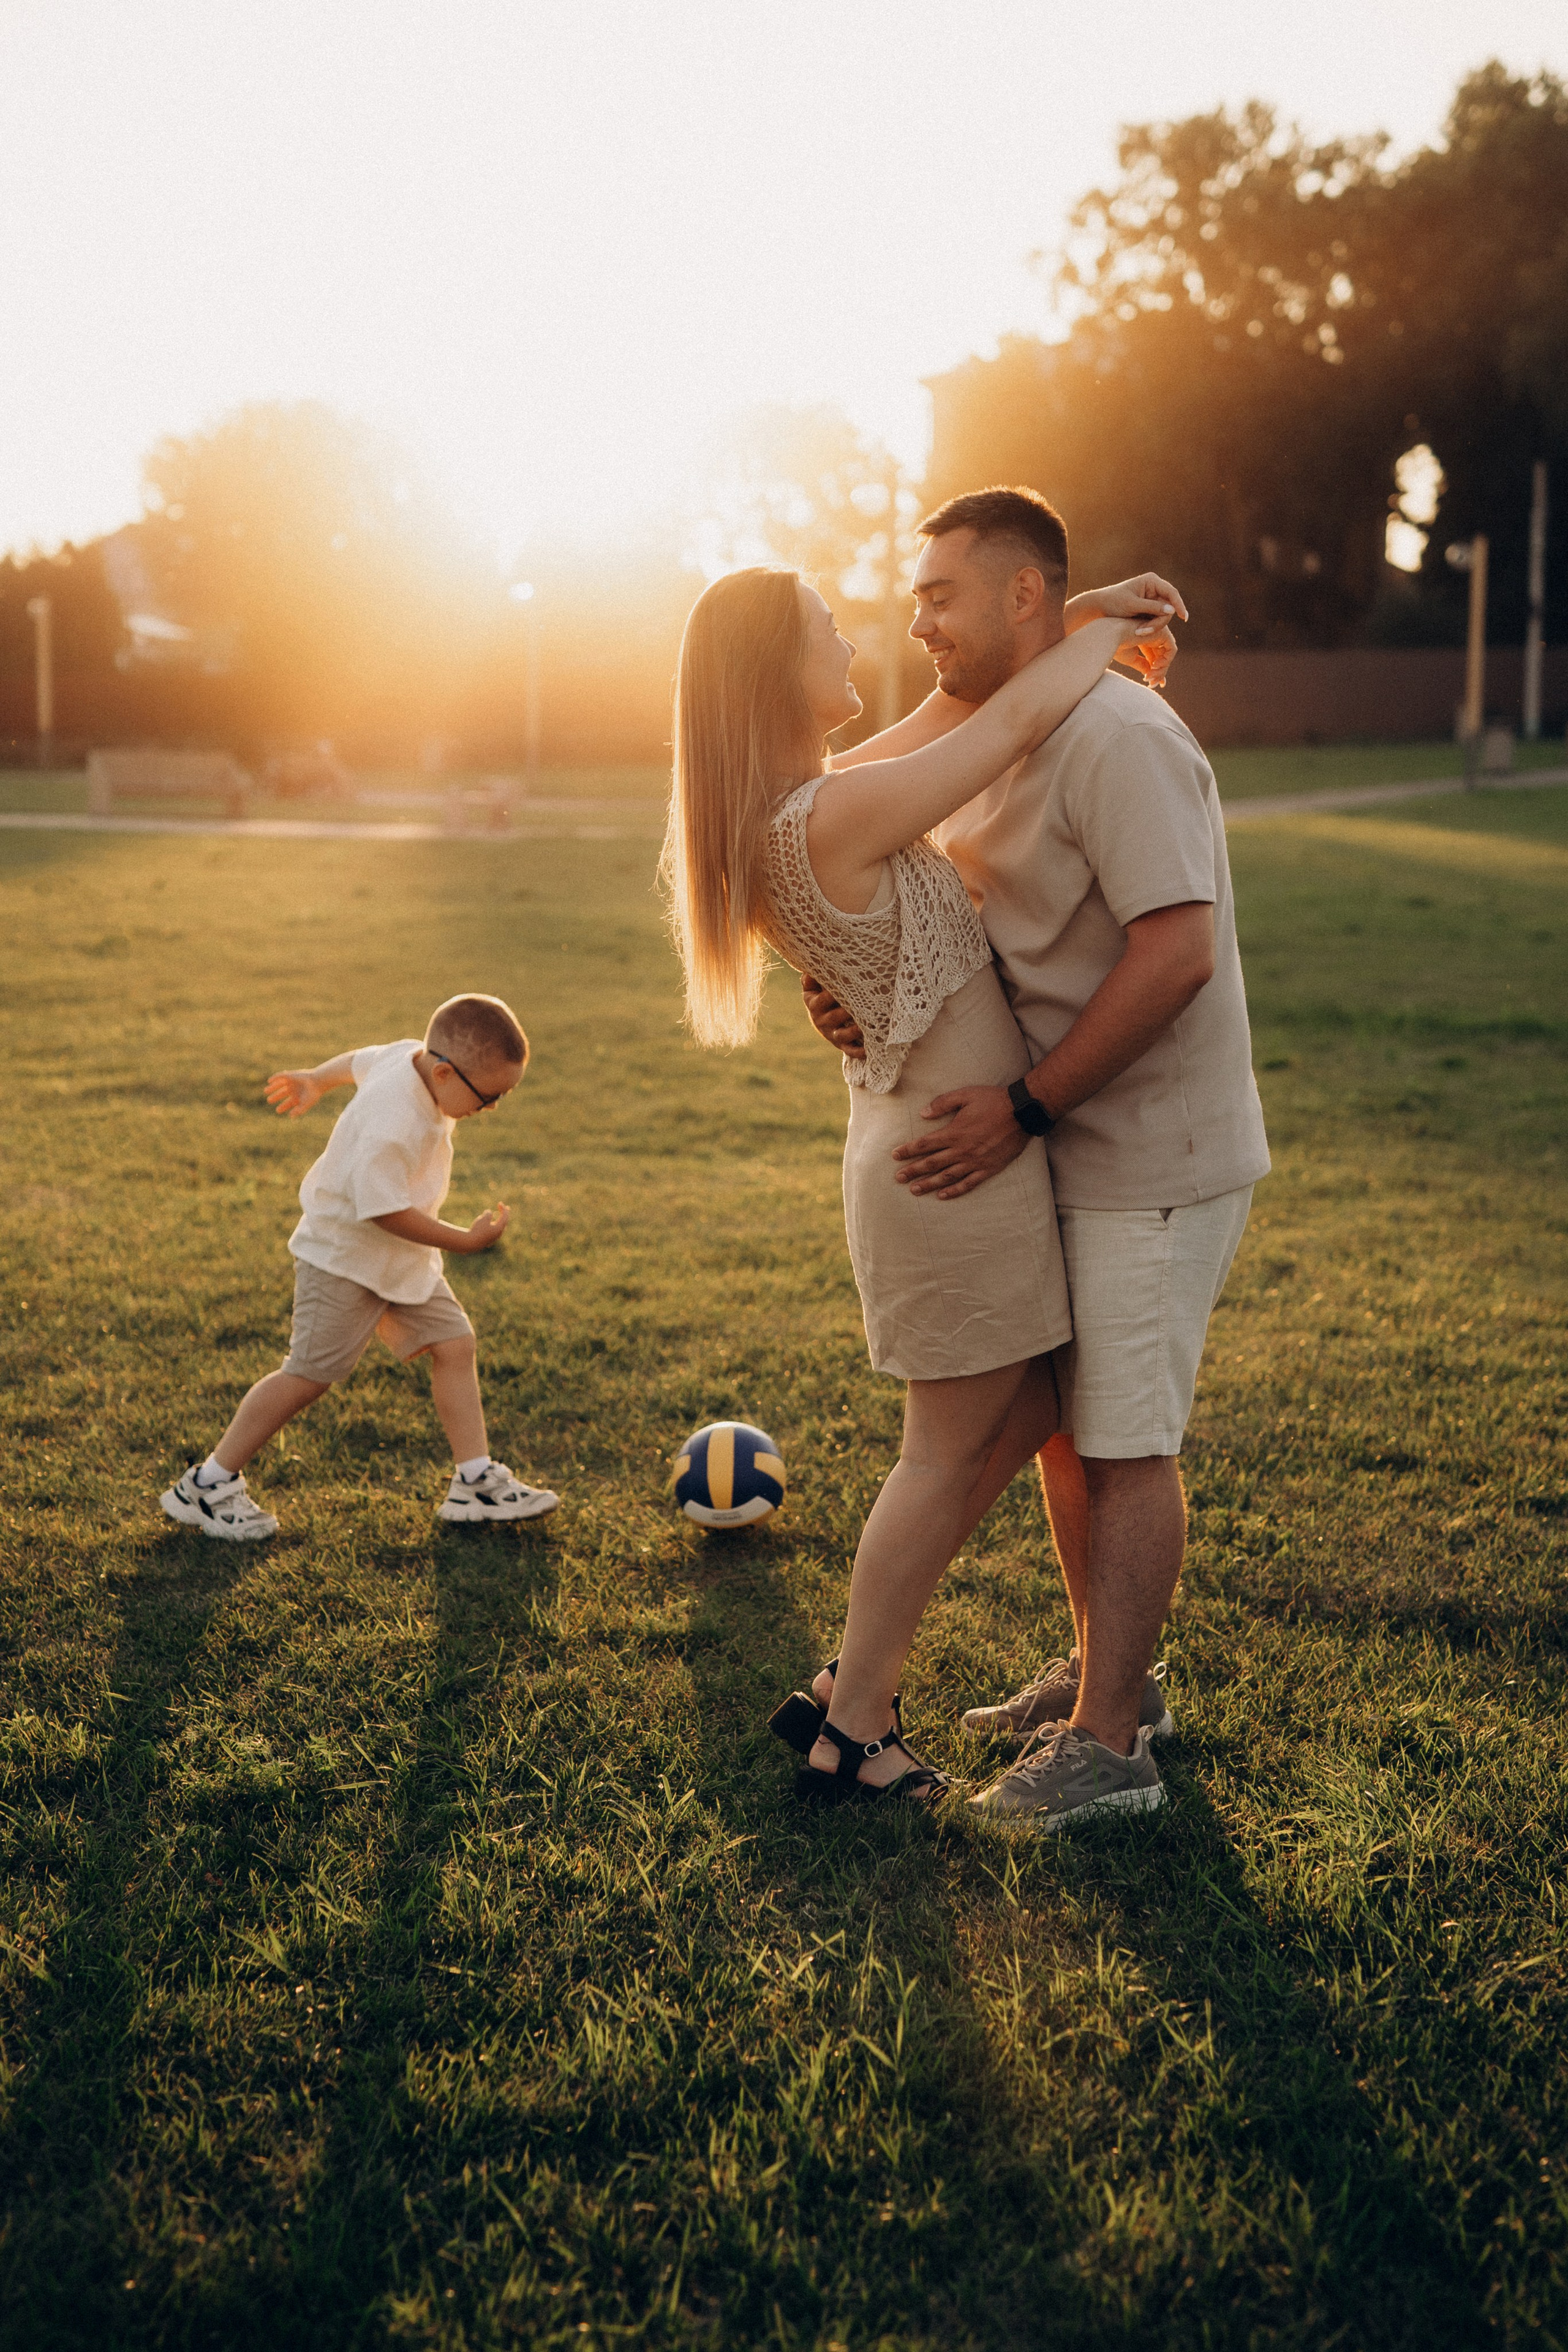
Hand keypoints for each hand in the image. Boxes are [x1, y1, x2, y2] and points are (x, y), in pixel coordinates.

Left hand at [265, 1068, 326, 1116]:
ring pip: (280, 1085)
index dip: (283, 1107)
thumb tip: (291, 1116)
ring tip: (266, 1091)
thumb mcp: (306, 1104)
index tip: (278, 1110)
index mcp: (298, 1097)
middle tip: (269, 1100)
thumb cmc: (313, 1094)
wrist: (317, 1082)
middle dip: (276, 1097)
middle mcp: (294, 1089)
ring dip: (273, 1087)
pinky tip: (269, 1081)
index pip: (289, 1103)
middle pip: (282, 1093)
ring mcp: (292, 1082)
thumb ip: (299, 1111)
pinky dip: (275, 1078)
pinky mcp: (291, 1075)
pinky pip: (281, 1076)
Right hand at [465, 1202, 510, 1250]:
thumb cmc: (477, 1229)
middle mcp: (498, 1234)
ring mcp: (493, 1238)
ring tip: (500, 1217)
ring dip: (500, 1221)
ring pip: (499, 1228)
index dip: (503, 1209)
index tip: (499, 1203)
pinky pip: (493, 1232)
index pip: (505, 1217)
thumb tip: (489, 1213)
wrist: (471, 1243)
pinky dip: (494, 1226)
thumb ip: (488, 1214)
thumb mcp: (483, 1218)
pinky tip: (492, 1225)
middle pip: (504, 1222)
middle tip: (506, 1208)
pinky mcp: (488, 1241)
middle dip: (505, 1215)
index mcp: (499, 1228)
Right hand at [801, 971, 865, 1058]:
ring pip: (841, 1034)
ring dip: (852, 1032)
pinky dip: (857, 1051)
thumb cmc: (823, 996)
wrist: (823, 1019)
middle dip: (845, 1012)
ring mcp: (831, 1033)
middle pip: (833, 1017)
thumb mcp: (814, 986)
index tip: (845, 986)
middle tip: (859, 1005)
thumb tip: (811, 968)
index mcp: (814, 1003)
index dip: (831, 994)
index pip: (822, 999)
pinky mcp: (841, 1045)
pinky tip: (867, 1050)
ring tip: (863, 1027)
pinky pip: (849, 1050)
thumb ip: (812, 977)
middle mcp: (821, 1020)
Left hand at [891, 1085, 1029, 1198]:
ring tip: (914, 1190)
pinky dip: (954, 1191)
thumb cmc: (993, 1101)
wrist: (1023, 1113)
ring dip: (929, 1184)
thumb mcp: (966, 1095)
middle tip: (898, 1178)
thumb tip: (923, 1113)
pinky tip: (942, 1196)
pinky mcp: (988, 1169)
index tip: (894, 1155)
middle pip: (932, 1163)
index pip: (925, 1144)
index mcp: (954, 1132)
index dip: (908, 1150)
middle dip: (913, 1171)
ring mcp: (975, 1162)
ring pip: (947, 1177)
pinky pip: (968, 1184)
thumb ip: (943, 1103)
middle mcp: (962, 1150)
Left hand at [1078, 572, 1188, 625]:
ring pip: (1163, 616)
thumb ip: (1151, 608)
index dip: (1179, 605)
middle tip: (1144, 631)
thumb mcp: (1131, 605)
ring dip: (1153, 626)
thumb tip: (1171, 611)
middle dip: (1158, 621)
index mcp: (1151, 581)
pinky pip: (1157, 620)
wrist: (1100, 607)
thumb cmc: (1113, 602)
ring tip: (1138, 632)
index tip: (1183, 617)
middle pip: (1168, 607)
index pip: (1171, 593)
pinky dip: (1150, 627)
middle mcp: (1155, 589)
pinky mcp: (1149, 610)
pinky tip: (1139, 631)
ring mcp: (1153, 600)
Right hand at [1114, 622, 1177, 690]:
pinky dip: (1166, 661)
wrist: (1111, 636)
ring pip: (1167, 655)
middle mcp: (1152, 634)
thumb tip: (1150, 674)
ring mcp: (1158, 632)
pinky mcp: (1163, 632)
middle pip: (1162, 657)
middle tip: (1152, 684)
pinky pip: (1171, 650)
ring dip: (1161, 670)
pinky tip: (1154, 666)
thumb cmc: (1116, 646)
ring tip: (1150, 677)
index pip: (1154, 657)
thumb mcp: (1131, 659)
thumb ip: (1142, 665)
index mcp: (1143, 639)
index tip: (1151, 684)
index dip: (1155, 672)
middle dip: (1159, 673)